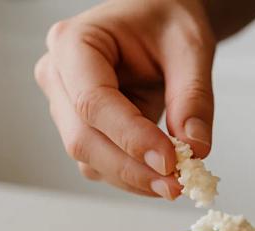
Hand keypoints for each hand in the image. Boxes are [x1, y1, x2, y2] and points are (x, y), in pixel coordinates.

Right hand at [34, 0, 215, 197]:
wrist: (158, 21)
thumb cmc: (166, 21)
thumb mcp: (190, 48)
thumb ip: (194, 97)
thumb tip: (196, 148)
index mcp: (74, 42)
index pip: (93, 101)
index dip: (131, 138)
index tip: (170, 162)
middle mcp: (58, 75)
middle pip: (83, 138)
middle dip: (132, 169)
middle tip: (177, 185)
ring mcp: (64, 105)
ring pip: (89, 159)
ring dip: (133, 179)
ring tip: (176, 182)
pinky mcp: (81, 128)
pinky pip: (100, 164)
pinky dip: (132, 176)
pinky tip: (162, 176)